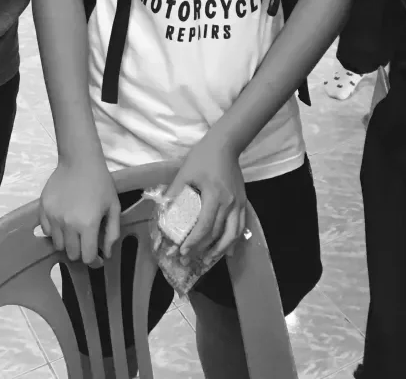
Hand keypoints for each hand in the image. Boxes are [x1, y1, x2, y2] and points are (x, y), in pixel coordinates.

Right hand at [39, 156, 120, 264]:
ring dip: (67, 242)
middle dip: (80, 251)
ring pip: (58, 244)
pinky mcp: (43, 209)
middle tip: (85, 241)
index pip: (87, 257)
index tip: (97, 256)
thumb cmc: (100, 183)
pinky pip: (46, 231)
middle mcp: (68, 225)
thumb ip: (112, 233)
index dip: (94, 260)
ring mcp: (53, 217)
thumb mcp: (113, 207)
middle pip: (71, 254)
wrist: (80, 160)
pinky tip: (62, 221)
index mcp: (88, 225)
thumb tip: (106, 254)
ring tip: (73, 229)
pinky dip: (54, 231)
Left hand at [166, 135, 245, 267]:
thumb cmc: (203, 157)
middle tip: (188, 260)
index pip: (205, 226)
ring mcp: (238, 203)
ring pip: (232, 234)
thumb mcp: (185, 173)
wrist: (225, 145)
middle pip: (217, 233)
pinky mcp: (242, 202)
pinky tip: (227, 251)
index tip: (182, 252)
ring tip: (207, 260)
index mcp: (214, 195)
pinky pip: (240, 226)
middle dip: (202, 249)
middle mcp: (229, 203)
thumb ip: (175, 193)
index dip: (194, 241)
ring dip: (219, 250)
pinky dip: (234, 241)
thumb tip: (163, 212)